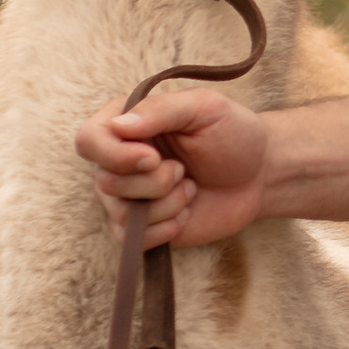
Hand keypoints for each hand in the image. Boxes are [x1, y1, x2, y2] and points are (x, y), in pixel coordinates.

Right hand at [75, 85, 268, 249]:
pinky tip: (186, 212)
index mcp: (126, 125)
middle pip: (104, 182)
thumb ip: (161, 109)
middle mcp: (119, 162)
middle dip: (152, 182)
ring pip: (120, 214)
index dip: (115, 155)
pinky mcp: (143, 229)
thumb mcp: (205, 108)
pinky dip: (165, 228)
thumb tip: (119, 124)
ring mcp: (128, 197)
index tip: (153, 157)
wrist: (259, 175)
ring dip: (165, 204)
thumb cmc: (232, 134)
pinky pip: (133, 240)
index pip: (89, 140)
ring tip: (190, 188)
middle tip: (183, 170)